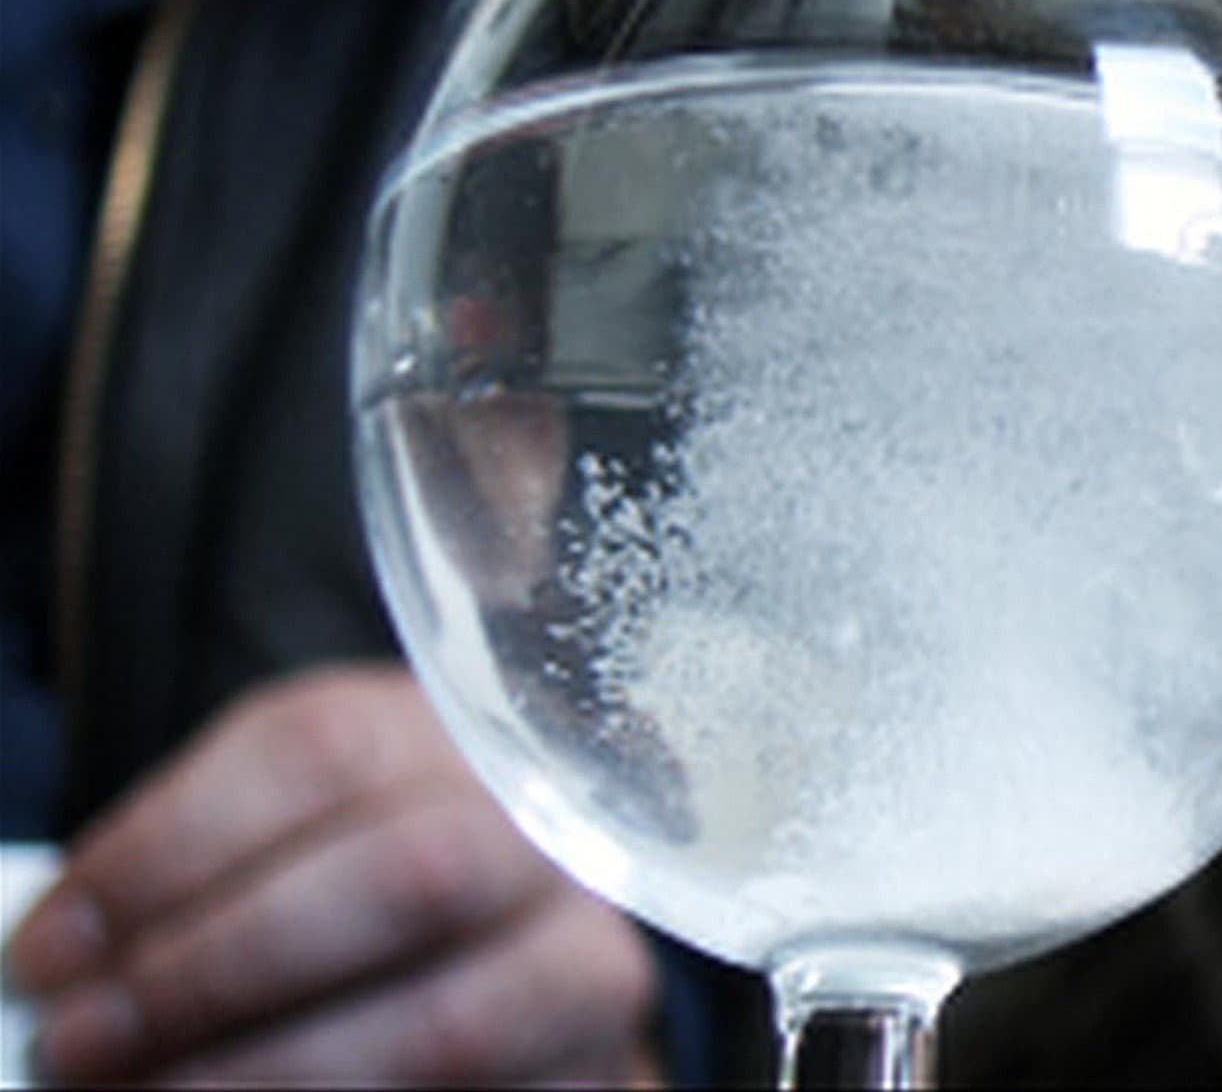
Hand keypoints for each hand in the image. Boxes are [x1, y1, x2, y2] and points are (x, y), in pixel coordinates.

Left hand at [1, 664, 659, 1086]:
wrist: (502, 985)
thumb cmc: (351, 907)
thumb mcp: (286, 846)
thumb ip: (198, 877)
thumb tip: (58, 963)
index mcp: (450, 737)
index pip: (318, 750)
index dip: (166, 849)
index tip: (45, 950)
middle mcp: (546, 836)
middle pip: (407, 876)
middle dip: (216, 970)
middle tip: (81, 1041)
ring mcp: (585, 964)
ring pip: (447, 1025)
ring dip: (265, 1076)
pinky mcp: (593, 1079)